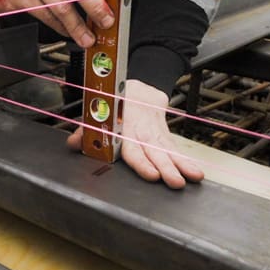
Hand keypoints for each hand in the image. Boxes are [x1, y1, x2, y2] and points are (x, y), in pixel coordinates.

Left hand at [68, 79, 202, 188]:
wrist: (140, 87)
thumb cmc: (116, 103)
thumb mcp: (99, 111)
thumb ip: (86, 129)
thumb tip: (73, 144)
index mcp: (124, 125)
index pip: (132, 147)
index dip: (142, 161)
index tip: (152, 174)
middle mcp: (141, 129)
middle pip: (154, 150)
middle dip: (165, 167)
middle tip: (175, 181)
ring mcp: (155, 132)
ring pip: (168, 149)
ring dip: (181, 165)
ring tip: (192, 178)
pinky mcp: (164, 134)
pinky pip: (175, 148)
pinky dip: (186, 160)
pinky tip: (196, 172)